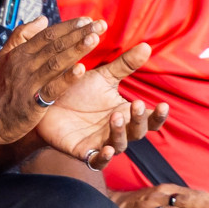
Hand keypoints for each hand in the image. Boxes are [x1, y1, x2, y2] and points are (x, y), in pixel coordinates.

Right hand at [0, 17, 107, 142]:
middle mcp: (24, 64)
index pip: (47, 34)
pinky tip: (81, 70)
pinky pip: (52, 89)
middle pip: (55, 45)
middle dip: (79, 34)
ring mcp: (28, 83)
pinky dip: (66, 79)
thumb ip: (21, 36)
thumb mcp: (4, 56)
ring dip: (76, 50)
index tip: (87, 20)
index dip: (68, 26)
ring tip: (94, 39)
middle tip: (100, 25)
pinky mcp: (32, 103)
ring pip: (56, 62)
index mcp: (19, 52)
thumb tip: (43, 18)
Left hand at [33, 41, 161, 164]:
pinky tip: (107, 150)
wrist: (45, 101)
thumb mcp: (102, 76)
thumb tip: (147, 45)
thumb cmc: (77, 90)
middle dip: (139, 120)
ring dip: (120, 133)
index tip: (162, 104)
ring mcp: (101, 142)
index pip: (150, 118)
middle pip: (138, 132)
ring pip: (120, 145)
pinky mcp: (83, 152)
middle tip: (134, 105)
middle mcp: (117, 130)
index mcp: (125, 113)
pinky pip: (97, 161)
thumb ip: (124, 64)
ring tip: (115, 117)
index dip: (158, 115)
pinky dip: (104, 158)